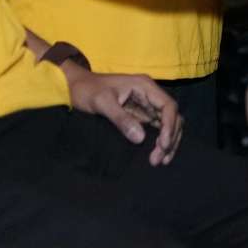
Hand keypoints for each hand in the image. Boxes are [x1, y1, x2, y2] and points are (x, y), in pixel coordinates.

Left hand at [63, 64, 182, 165]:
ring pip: (167, 123)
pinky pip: (157, 127)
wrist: (76, 86)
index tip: (162, 145)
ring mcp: (146, 104)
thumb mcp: (102, 103)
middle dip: (170, 137)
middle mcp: (149, 94)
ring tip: (160, 160)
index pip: (168, 106)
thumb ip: (121, 119)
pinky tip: (157, 153)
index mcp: (145, 86)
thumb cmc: (88, 90)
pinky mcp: (141, 113)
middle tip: (160, 159)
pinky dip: (160, 140)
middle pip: (171, 116)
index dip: (169, 126)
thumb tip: (141, 139)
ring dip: (168, 140)